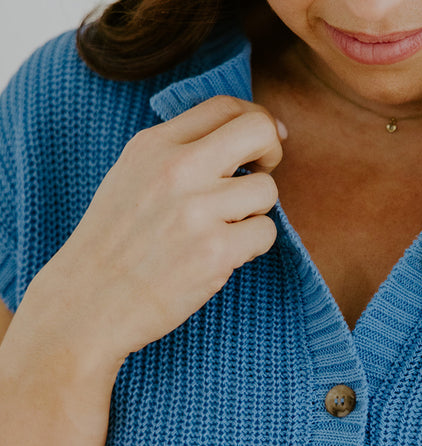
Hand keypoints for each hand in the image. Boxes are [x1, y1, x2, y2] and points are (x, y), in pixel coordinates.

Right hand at [29, 95, 283, 366]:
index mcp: (154, 145)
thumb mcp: (131, 177)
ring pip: (267, 190)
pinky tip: (225, 256)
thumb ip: (176, 154)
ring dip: (257, 212)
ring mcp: (197, 210)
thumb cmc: (113, 245)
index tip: (260, 147)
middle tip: (261, 176)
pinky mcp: (214, 252)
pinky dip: (253, 246)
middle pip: (258, 131)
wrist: (89, 302)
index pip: (224, 106)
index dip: (254, 120)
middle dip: (272, 152)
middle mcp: (177, 169)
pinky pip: (265, 233)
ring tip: (227, 229)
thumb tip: (242, 139)